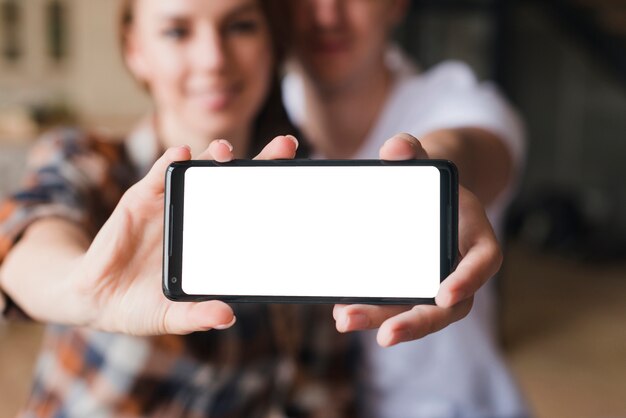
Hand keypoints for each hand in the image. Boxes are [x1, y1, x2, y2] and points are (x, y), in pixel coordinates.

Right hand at [72, 135, 298, 335]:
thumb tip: (227, 317)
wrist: (97, 297)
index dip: (272, 195)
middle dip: (260, 163)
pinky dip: (169, 164)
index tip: (299, 181)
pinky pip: (158, 177)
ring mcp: (171, 205)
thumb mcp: (172, 315)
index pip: (249, 211)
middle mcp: (198, 216)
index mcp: (212, 240)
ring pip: (199, 173)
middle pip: (233, 183)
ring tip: (226, 151)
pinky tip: (181, 155)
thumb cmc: (141, 305)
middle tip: (285, 147)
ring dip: (214, 158)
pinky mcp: (140, 200)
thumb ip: (198, 315)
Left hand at [332, 133, 501, 346]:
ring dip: (382, 320)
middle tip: (386, 335)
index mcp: (475, 238)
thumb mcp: (422, 160)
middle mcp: (458, 269)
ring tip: (345, 320)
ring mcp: (433, 284)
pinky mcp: (409, 289)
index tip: (445, 296)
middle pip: (445, 306)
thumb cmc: (427, 180)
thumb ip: (410, 150)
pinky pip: (394, 306)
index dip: (468, 280)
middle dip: (416, 322)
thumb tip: (394, 147)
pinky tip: (340, 312)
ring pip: (414, 312)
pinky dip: (370, 310)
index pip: (482, 263)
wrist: (423, 196)